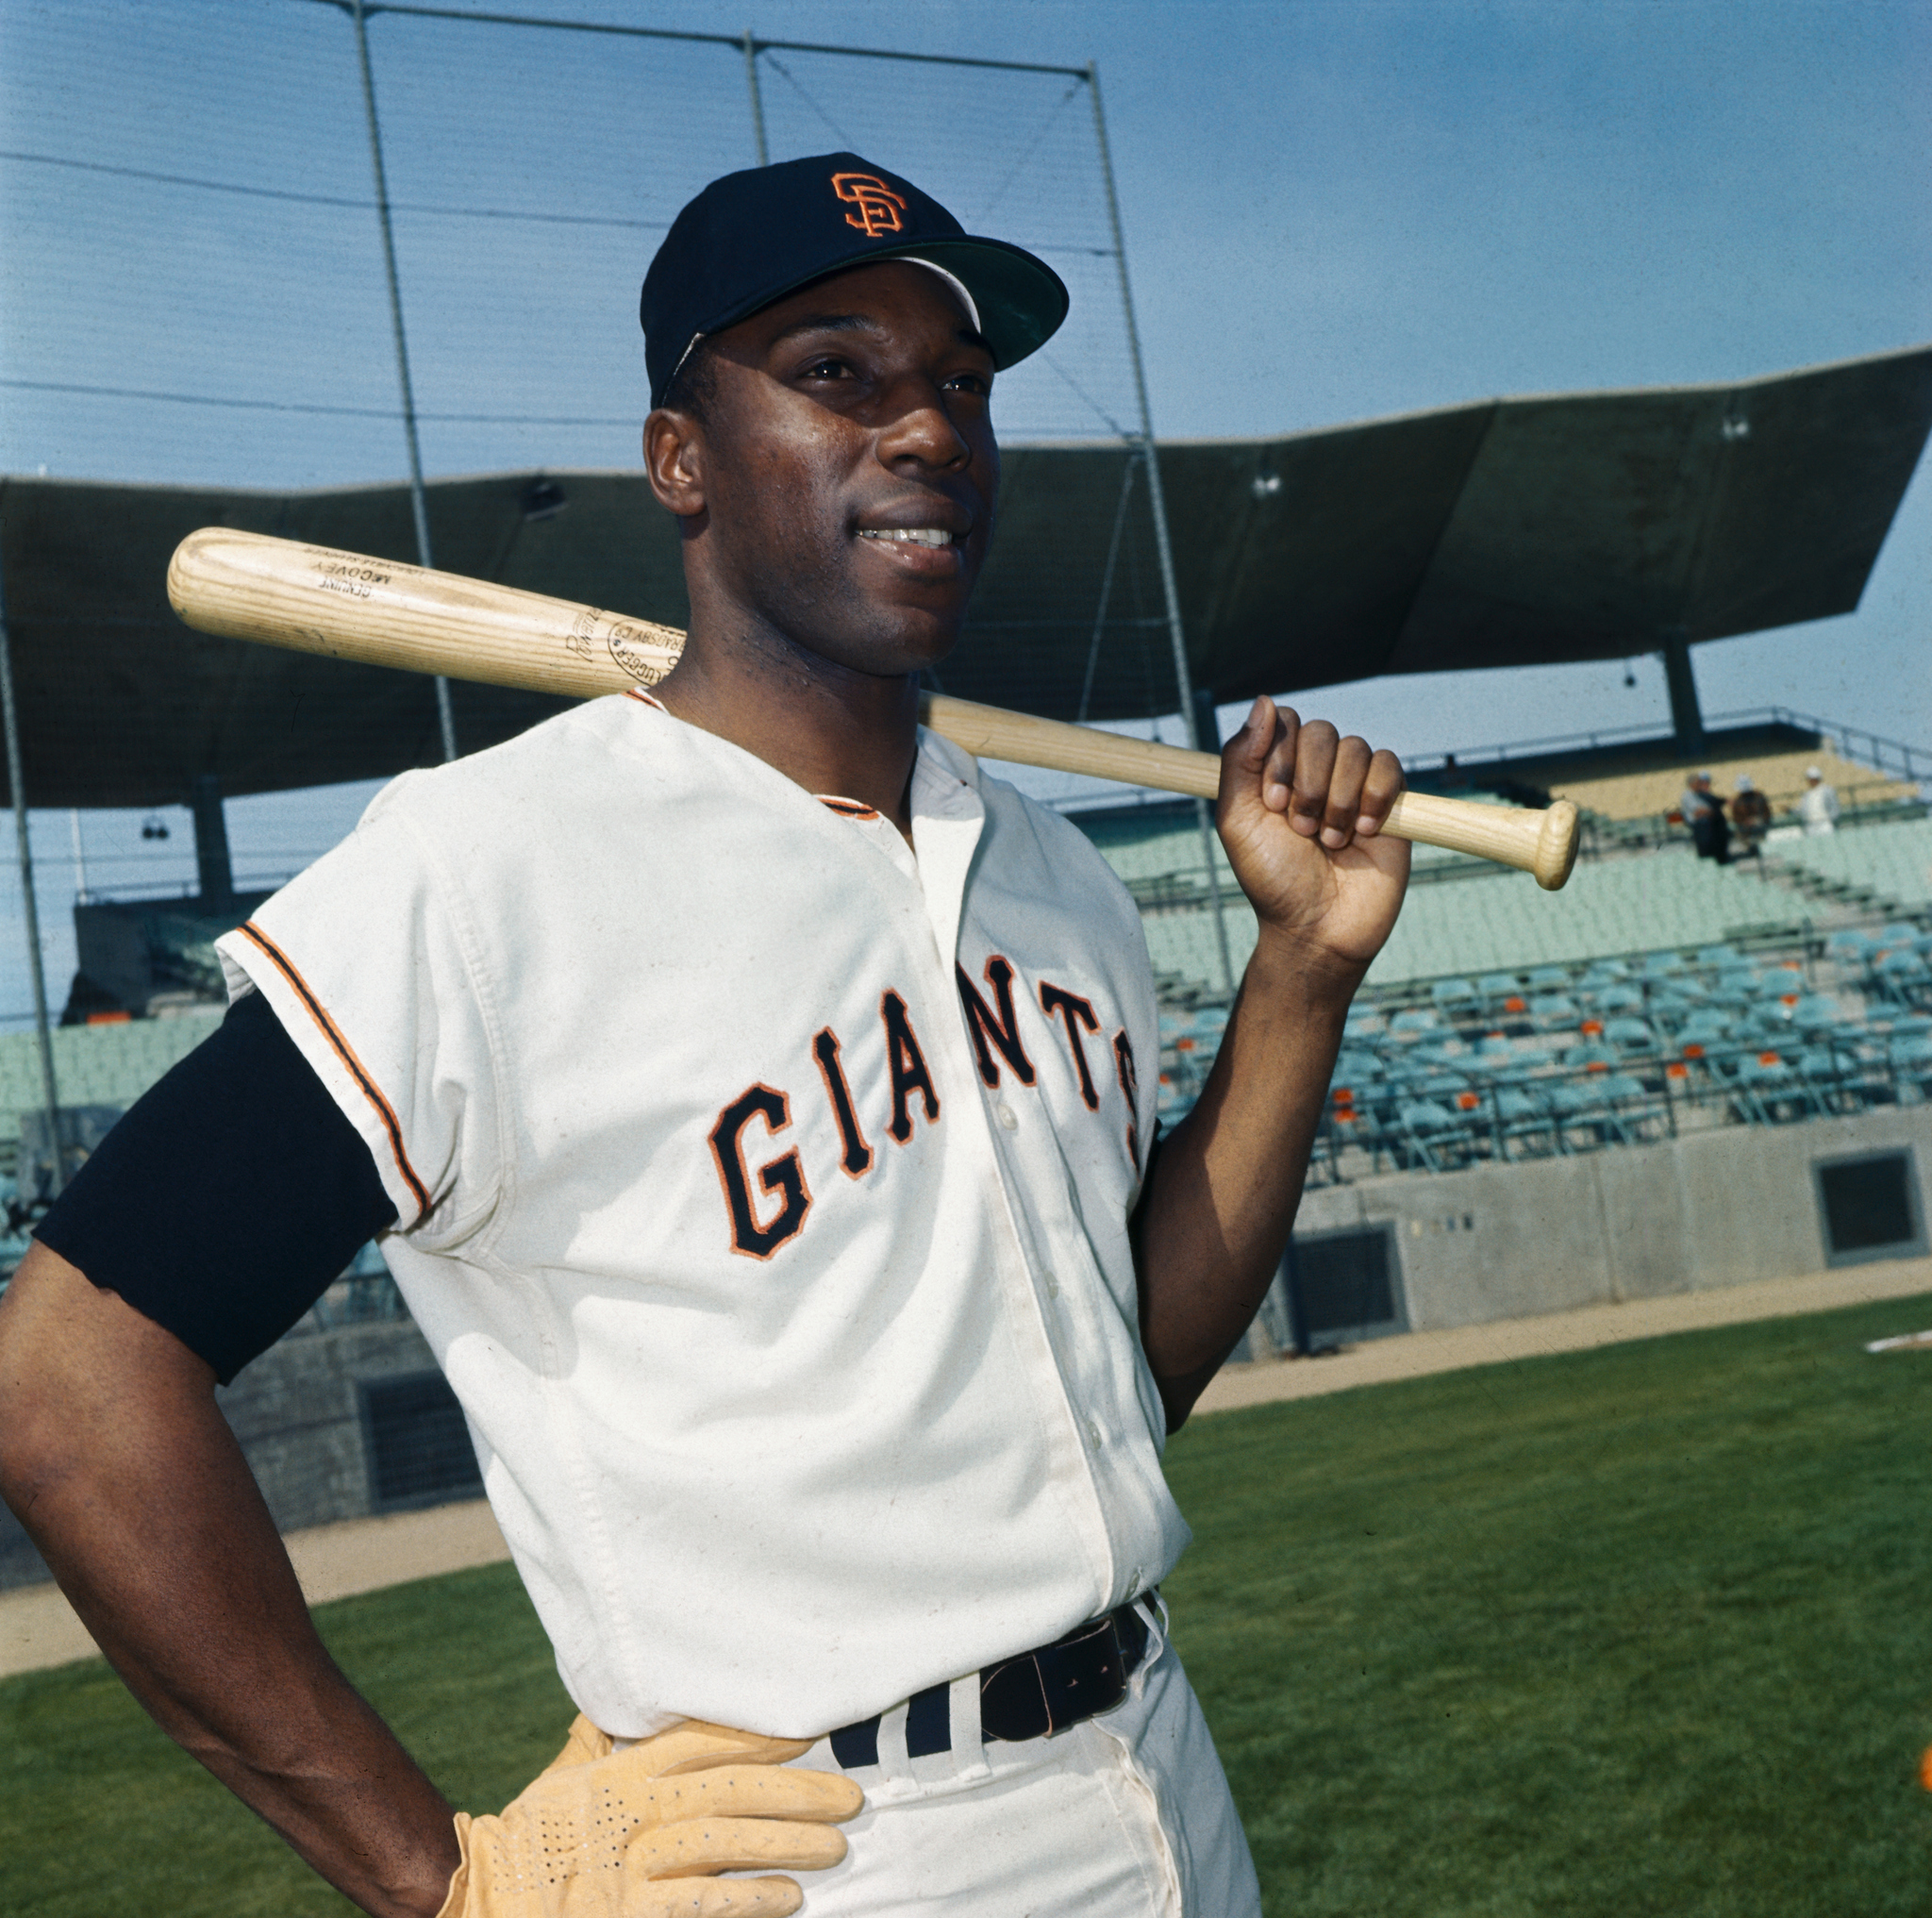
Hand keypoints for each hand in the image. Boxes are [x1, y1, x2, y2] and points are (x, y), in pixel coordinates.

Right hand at [438, 1714, 862, 1917]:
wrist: (483, 1902)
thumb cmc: (532, 1835)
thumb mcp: (567, 1773)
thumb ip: (605, 1735)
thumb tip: (631, 1690)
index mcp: (620, 1773)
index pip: (700, 1742)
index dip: (757, 1733)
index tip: (809, 1729)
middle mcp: (631, 1811)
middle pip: (727, 1789)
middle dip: (794, 1791)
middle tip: (850, 1797)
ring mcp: (630, 1864)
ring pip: (723, 1841)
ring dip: (785, 1842)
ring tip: (835, 1845)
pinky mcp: (628, 1913)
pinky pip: (699, 1902)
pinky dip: (746, 1897)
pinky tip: (788, 1897)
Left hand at [1214, 696, 1408, 973]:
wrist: (1317, 928)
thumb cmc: (1272, 879)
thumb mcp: (1237, 820)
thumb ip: (1240, 760)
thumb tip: (1264, 701)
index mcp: (1278, 770)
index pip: (1284, 722)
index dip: (1280, 755)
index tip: (1273, 801)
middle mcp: (1317, 771)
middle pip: (1321, 732)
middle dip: (1309, 782)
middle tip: (1302, 828)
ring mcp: (1355, 784)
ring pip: (1355, 748)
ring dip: (1339, 799)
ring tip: (1331, 840)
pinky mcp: (1391, 802)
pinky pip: (1389, 767)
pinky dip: (1374, 798)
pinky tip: (1363, 834)